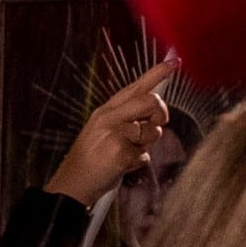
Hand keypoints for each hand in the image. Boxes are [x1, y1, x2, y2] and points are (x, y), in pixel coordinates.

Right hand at [45, 58, 177, 204]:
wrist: (71, 184)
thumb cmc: (89, 160)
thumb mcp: (102, 132)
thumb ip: (128, 119)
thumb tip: (155, 112)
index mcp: (106, 111)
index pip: (135, 87)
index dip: (157, 73)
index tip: (174, 62)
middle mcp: (109, 118)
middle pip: (150, 101)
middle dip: (160, 114)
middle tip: (156, 124)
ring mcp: (114, 134)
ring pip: (152, 131)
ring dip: (146, 145)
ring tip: (127, 152)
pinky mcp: (120, 151)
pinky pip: (145, 155)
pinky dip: (137, 163)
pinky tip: (121, 165)